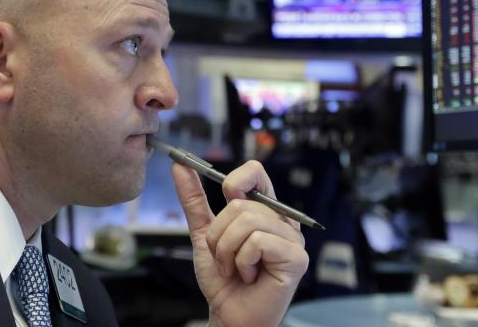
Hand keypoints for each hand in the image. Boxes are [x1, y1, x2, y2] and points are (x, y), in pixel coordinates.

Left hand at [172, 160, 308, 326]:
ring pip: (247, 221)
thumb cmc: (223, 278)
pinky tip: (249, 276)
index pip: (255, 172)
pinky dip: (242, 262)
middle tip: (225, 258)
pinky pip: (257, 241)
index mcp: (264, 211)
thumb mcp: (204, 233)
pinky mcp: (296, 258)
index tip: (223, 200)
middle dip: (219, 235)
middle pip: (241, 203)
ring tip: (235, 268)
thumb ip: (194, 199)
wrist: (229, 314)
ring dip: (227, 251)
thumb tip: (180, 165)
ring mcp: (292, 239)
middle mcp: (282, 221)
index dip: (235, 180)